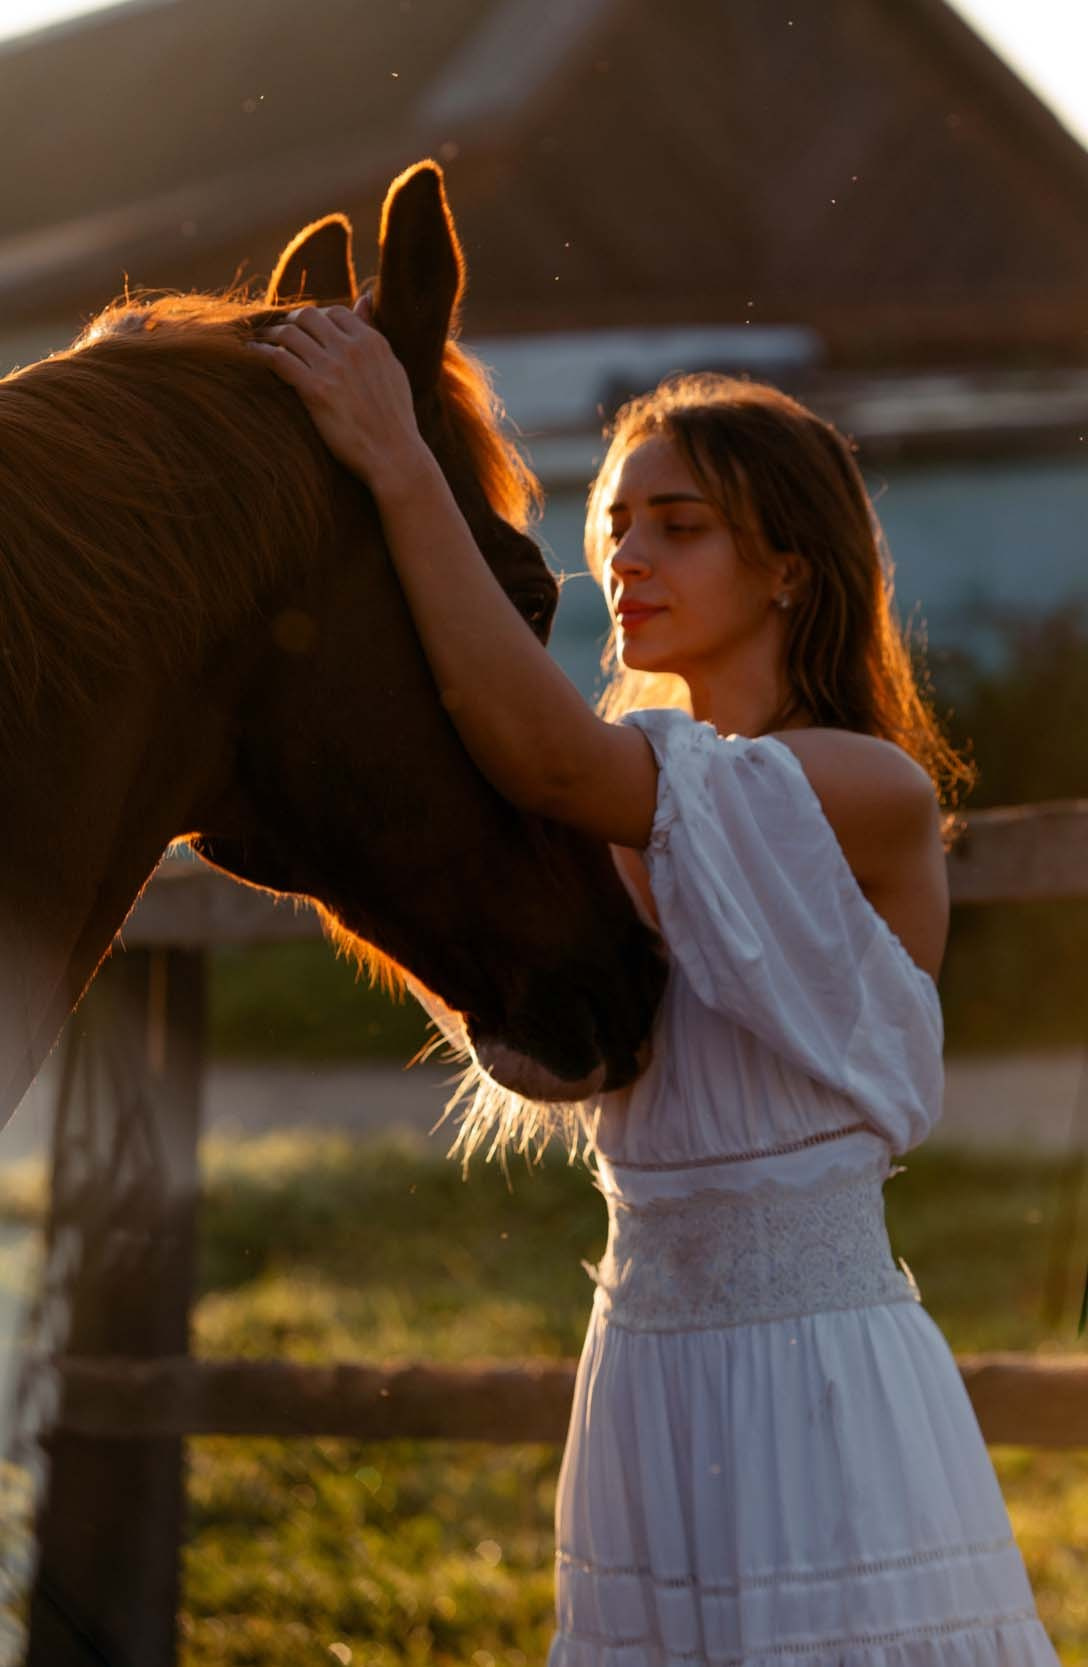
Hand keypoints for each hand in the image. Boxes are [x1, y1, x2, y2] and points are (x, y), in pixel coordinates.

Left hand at [250, 294, 430, 495]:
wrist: (394, 456)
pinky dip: (261, 353)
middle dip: (290, 322)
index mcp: (372, 342)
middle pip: (308, 317)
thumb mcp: (392, 369)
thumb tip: (363, 299)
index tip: (305, 330)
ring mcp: (333, 368)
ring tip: (261, 342)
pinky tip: (251, 354)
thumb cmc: (395, 419)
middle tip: (279, 334)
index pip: (336, 312)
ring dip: (271, 335)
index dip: (317, 318)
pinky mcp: (315, 390)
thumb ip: (374, 333)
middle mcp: (352, 349)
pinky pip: (278, 359)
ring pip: (289, 334)